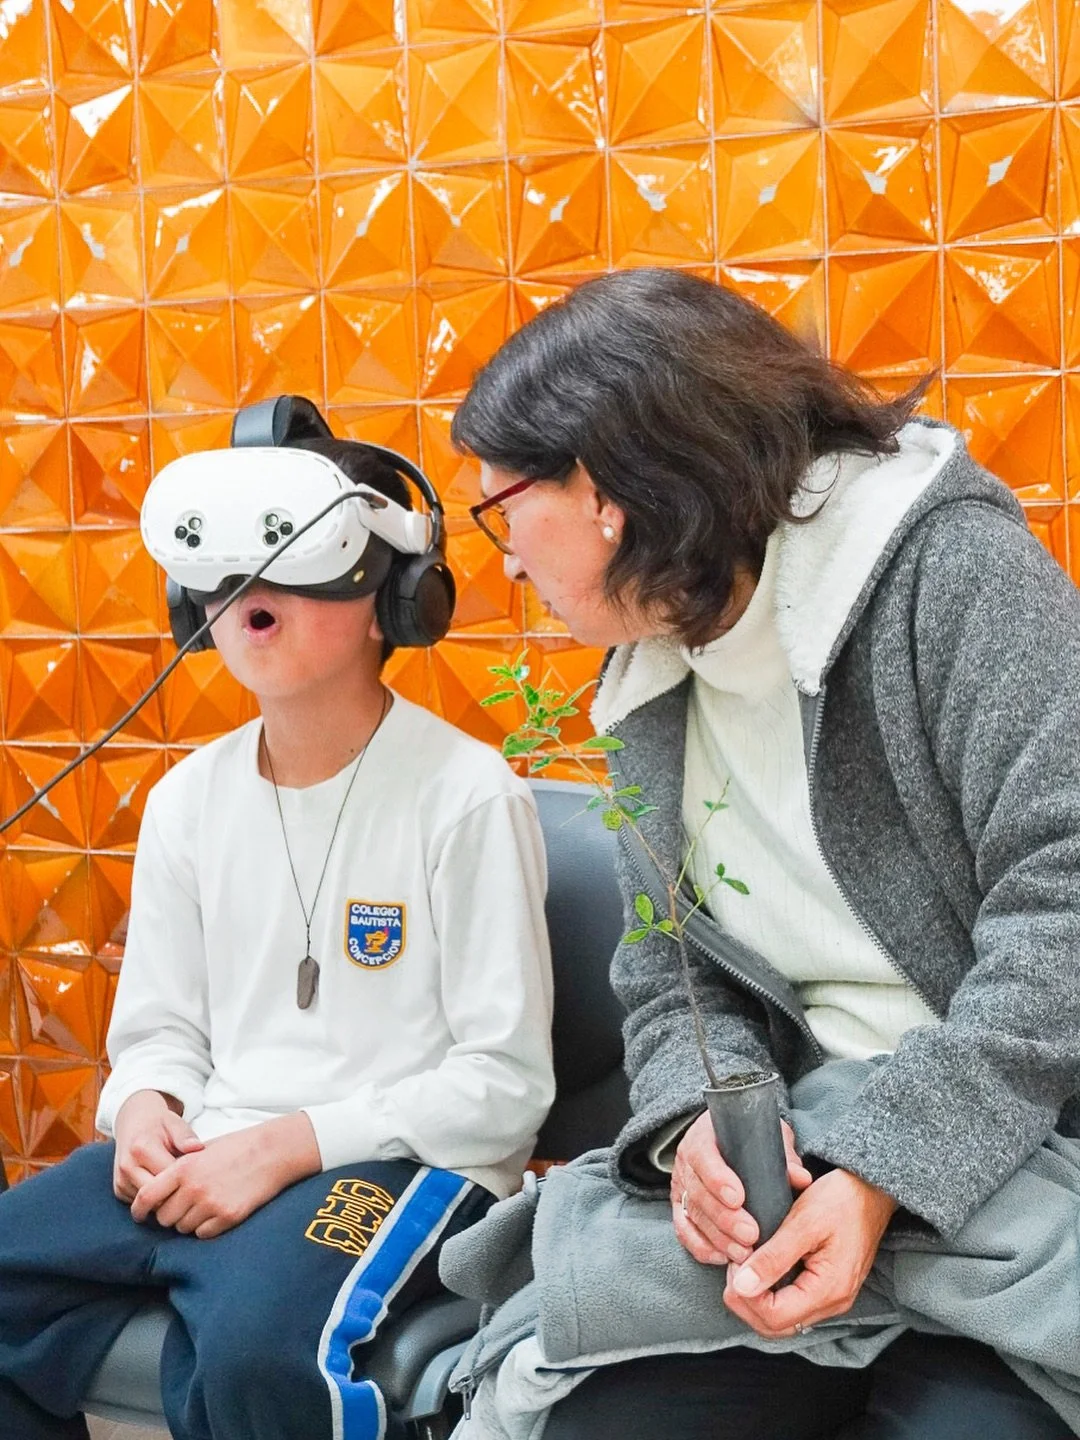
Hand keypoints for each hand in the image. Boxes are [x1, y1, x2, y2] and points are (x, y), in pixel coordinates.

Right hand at [113, 1090, 203, 1202]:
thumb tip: (198, 1147)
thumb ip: (185, 1136)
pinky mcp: (119, 1190)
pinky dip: (156, 1200)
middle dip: (177, 1193)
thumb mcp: (175, 1123)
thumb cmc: (160, 1124)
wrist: (134, 1122)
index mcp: (141, 1148)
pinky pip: (143, 1204)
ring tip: (179, 1183)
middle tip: (192, 1183)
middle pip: (158, 1195)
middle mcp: (127, 1166)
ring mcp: (121, 1180)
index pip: (169, 1176)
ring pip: (150, 1204)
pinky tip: (165, 1186)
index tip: (199, 1174)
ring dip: (166, 1198)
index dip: (187, 1178)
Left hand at [130, 1112, 321, 1238]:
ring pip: (183, 1228)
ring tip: (203, 1206)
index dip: (139, 1209)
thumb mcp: (202, 1151)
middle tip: (181, 1207)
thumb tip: (157, 1192)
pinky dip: (205, 1227)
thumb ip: (178, 1169)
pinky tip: (216, 1212)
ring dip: (188, 1222)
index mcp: (184, 1168)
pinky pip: (203, 1234)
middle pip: (164, 1217)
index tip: (139, 1215)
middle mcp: (193, 1188)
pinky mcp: (227, 1217)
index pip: (147, 1196)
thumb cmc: (237, 1147)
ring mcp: (211, 1204)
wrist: (271, 1152)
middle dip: (169, 1215)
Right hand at [672, 1111, 811, 1265]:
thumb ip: (781, 1156)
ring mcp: (680, 1187)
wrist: (727, 1140)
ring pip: (692, 1216)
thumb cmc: (749, 1139)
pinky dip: (702, 1247)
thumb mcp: (766, 1137)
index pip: (703, 1156)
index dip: (717, 1179)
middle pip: (698, 1193)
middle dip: (724, 1218)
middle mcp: (687, 1162)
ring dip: (718, 1238)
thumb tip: (802, 1179)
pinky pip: (684, 1232)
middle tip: (750, 1235)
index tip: (739, 1198)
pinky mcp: (679, 1209)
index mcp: (703, 1137)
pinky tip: (722, 1258)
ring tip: (743, 1255)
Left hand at [723, 1168, 897, 1337]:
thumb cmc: (841, 1200)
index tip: (734, 1265)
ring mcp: (832, 1299)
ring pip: (784, 1321)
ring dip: (756, 1302)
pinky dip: (771, 1296)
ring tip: (743, 1268)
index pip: (775, 1317)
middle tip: (733, 1268)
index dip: (746, 1298)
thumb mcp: (803, 1222)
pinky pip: (793, 1306)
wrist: (871, 1190)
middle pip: (777, 1326)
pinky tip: (760, 1271)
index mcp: (829, 1290)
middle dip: (747, 1304)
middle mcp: (833, 1303)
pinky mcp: (828, 1289)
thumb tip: (742, 1287)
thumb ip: (773, 1257)